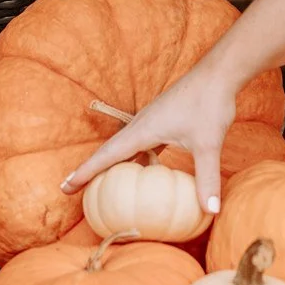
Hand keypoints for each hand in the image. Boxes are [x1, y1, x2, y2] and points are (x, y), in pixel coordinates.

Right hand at [59, 62, 236, 214]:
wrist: (219, 73)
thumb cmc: (210, 104)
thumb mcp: (208, 144)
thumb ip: (207, 178)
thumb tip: (210, 212)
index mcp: (143, 129)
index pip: (107, 155)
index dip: (85, 172)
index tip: (64, 187)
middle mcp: (142, 124)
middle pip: (109, 151)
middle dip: (89, 169)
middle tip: (70, 188)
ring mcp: (153, 120)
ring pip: (125, 146)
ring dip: (111, 163)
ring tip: (100, 182)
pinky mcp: (164, 119)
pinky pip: (142, 143)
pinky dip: (135, 158)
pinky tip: (142, 169)